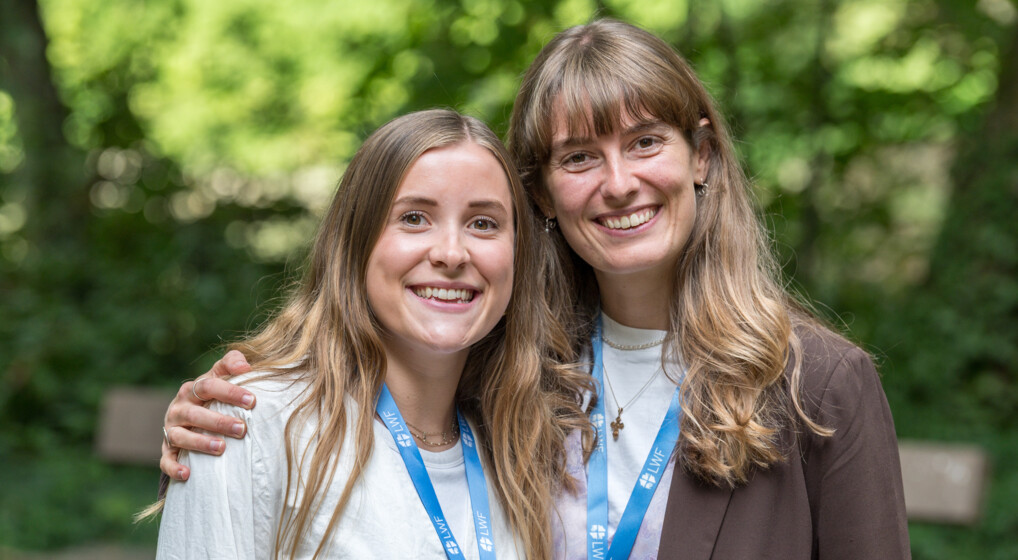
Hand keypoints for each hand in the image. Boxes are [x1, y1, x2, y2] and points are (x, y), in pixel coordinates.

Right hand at [160, 350, 253, 480]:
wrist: (188, 417)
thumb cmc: (211, 396)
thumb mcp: (219, 376)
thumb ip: (231, 364)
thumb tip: (245, 366)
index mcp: (192, 389)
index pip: (208, 386)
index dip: (230, 392)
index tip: (252, 401)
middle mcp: (179, 408)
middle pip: (195, 414)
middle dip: (219, 422)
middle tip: (242, 429)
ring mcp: (171, 430)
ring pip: (180, 436)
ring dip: (200, 443)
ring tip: (222, 448)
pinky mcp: (166, 450)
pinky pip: (166, 460)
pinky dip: (174, 467)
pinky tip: (188, 474)